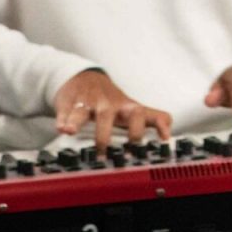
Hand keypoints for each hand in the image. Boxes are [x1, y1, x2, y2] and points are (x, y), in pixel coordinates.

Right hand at [52, 68, 172, 151]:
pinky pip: (66, 110)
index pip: (146, 115)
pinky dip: (64, 119)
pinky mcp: (70, 102)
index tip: (164, 140)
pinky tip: (62, 128)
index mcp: (128, 109)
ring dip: (79, 121)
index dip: (158, 126)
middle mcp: (110, 105)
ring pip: (85, 111)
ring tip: (73, 132)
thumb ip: (153, 120)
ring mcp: (89, 103)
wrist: (84, 79)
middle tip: (114, 152)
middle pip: (112, 113)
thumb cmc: (112, 101)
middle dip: (114, 131)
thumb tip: (169, 137)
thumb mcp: (133, 108)